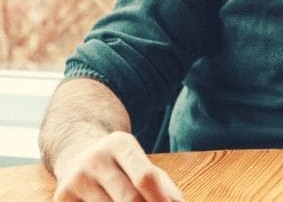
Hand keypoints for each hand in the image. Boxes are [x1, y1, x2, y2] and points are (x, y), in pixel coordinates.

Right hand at [52, 131, 184, 201]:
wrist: (77, 157)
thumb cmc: (123, 168)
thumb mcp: (144, 166)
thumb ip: (164, 187)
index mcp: (120, 144)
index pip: (146, 177)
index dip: (160, 200)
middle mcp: (95, 158)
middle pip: (129, 199)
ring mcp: (75, 179)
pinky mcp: (60, 198)